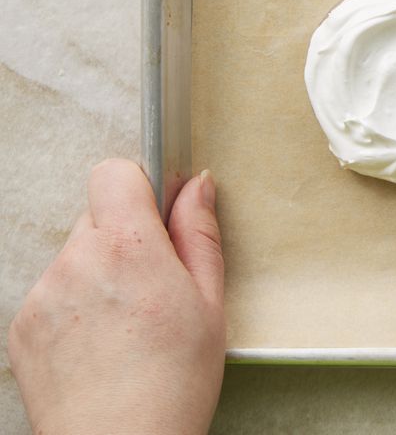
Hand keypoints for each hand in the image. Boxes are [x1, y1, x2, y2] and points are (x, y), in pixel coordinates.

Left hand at [8, 159, 225, 434]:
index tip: (158, 214)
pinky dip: (73, 308)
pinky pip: (52, 293)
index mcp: (128, 247)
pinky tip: (99, 345)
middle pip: (97, 217)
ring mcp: (41, 294)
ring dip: (97, 275)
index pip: (115, 174)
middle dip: (125, 238)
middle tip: (154, 287)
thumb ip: (198, 233)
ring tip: (126, 326)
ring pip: (74, 258)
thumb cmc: (172, 383)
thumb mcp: (210, 302)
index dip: (140, 187)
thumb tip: (197, 186)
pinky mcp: (21, 325)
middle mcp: (75, 261)